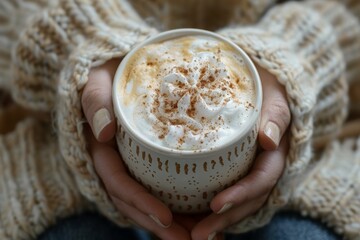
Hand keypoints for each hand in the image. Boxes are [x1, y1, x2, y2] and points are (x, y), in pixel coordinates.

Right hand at [82, 58, 190, 239]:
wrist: (117, 71)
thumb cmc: (108, 74)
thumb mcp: (97, 81)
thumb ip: (95, 100)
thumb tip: (103, 131)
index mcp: (103, 150)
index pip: (118, 183)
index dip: (139, 202)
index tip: (165, 217)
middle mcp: (118, 163)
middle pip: (135, 203)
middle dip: (162, 225)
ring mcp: (133, 166)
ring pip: (150, 202)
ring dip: (176, 224)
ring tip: (208, 238)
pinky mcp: (148, 163)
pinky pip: (162, 190)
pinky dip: (181, 207)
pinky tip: (205, 216)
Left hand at [190, 65, 290, 239]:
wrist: (259, 86)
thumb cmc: (266, 91)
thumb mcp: (275, 98)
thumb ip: (275, 116)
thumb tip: (269, 139)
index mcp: (274, 155)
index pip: (260, 181)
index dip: (241, 195)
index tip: (216, 204)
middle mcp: (261, 169)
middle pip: (246, 202)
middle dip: (224, 220)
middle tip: (197, 235)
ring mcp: (247, 171)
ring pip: (235, 203)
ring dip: (214, 221)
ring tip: (189, 235)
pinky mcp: (233, 170)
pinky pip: (222, 192)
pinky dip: (207, 208)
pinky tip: (186, 217)